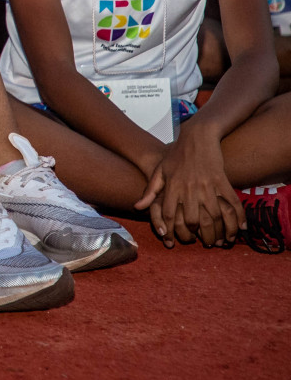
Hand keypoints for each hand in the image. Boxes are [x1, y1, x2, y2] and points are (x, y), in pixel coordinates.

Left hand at [135, 122, 243, 247]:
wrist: (197, 136)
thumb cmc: (176, 154)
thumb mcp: (159, 170)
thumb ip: (150, 191)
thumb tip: (138, 208)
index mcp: (173, 186)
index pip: (169, 214)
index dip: (171, 230)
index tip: (173, 240)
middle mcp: (190, 188)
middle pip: (193, 219)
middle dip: (197, 235)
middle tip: (202, 243)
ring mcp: (207, 185)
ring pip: (214, 215)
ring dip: (219, 232)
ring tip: (221, 242)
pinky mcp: (222, 181)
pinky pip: (232, 203)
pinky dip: (239, 217)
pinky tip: (241, 228)